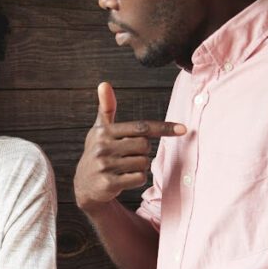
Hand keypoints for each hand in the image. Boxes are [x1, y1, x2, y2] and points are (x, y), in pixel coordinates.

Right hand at [74, 82, 185, 211]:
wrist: (84, 185)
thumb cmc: (97, 152)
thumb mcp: (100, 130)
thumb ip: (106, 108)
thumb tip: (104, 83)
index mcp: (104, 132)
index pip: (140, 127)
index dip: (163, 128)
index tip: (183, 129)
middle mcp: (102, 147)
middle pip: (144, 146)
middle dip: (143, 151)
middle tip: (128, 155)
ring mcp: (105, 166)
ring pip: (143, 163)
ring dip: (139, 167)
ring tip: (123, 167)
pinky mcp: (109, 183)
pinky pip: (139, 178)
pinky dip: (137, 179)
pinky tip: (124, 178)